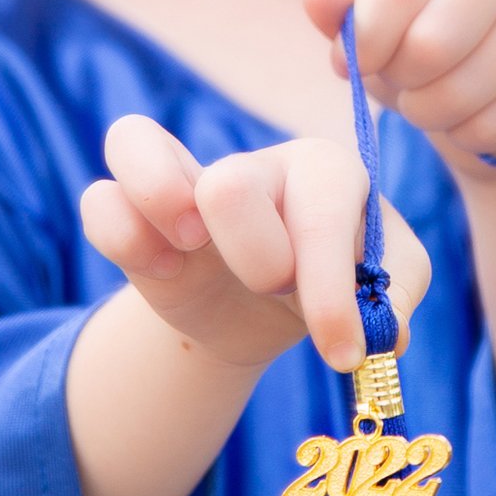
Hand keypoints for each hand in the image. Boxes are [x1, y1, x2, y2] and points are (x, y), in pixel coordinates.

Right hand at [79, 114, 431, 377]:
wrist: (269, 313)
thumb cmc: (333, 286)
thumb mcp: (385, 289)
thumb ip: (396, 296)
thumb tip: (383, 330)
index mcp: (326, 171)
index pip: (323, 211)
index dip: (330, 292)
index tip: (340, 353)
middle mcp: (254, 161)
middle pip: (230, 184)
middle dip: (258, 261)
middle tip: (276, 288)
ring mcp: (185, 178)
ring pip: (134, 141)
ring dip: (164, 207)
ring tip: (191, 251)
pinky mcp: (135, 211)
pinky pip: (98, 199)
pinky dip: (120, 238)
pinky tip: (160, 273)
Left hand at [306, 0, 495, 182]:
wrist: (491, 104)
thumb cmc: (416, 57)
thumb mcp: (370, 35)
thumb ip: (340, 14)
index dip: (365, 43)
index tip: (358, 64)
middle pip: (431, 45)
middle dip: (403, 85)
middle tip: (406, 87)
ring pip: (465, 91)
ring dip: (433, 116)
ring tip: (434, 106)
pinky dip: (472, 138)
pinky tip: (473, 123)